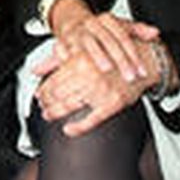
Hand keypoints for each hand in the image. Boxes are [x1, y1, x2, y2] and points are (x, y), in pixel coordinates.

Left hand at [34, 46, 154, 136]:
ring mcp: (101, 91)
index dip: (42, 90)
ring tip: (48, 114)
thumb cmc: (115, 52)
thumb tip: (35, 68)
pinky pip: (91, 119)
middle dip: (46, 102)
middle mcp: (89, 75)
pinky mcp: (113, 103)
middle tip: (42, 106)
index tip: (38, 94)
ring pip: (70, 105)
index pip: (53, 80)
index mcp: (80, 60)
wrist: (145, 59)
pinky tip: (68, 129)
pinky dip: (78, 127)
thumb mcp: (85, 49)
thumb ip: (58, 58)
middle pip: (58, 93)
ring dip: (55, 112)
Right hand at [48, 1, 159, 84]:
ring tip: (107, 68)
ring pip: (88, 43)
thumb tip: (155, 33)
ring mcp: (78, 32)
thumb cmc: (100, 30)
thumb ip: (138, 30)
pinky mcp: (64, 40)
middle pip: (108, 40)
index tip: (141, 71)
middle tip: (130, 76)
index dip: (133, 54)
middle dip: (120, 59)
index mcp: (107, 20)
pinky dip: (70, 56)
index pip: (123, 36)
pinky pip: (65, 47)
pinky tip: (78, 67)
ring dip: (98, 56)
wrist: (73, 22)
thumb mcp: (120, 26)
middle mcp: (92, 24)